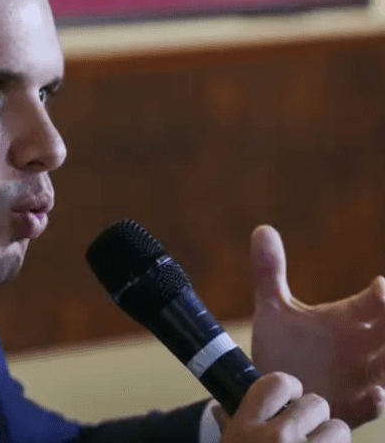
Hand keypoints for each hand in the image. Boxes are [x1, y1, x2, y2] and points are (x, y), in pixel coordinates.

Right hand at [221, 372, 349, 442]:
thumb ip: (229, 425)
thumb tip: (220, 408)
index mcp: (247, 425)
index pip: (277, 382)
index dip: (289, 386)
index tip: (289, 397)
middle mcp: (277, 438)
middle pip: (315, 403)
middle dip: (313, 415)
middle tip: (305, 428)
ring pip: (337, 428)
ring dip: (330, 435)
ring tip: (317, 442)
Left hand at [249, 225, 384, 428]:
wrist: (271, 390)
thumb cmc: (281, 348)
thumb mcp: (273, 310)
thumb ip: (269, 272)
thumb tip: (262, 228)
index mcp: (350, 321)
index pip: (377, 303)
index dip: (382, 295)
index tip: (380, 287)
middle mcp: (362, 349)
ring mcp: (359, 379)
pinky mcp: (348, 407)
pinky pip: (369, 407)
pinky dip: (374, 402)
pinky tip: (375, 393)